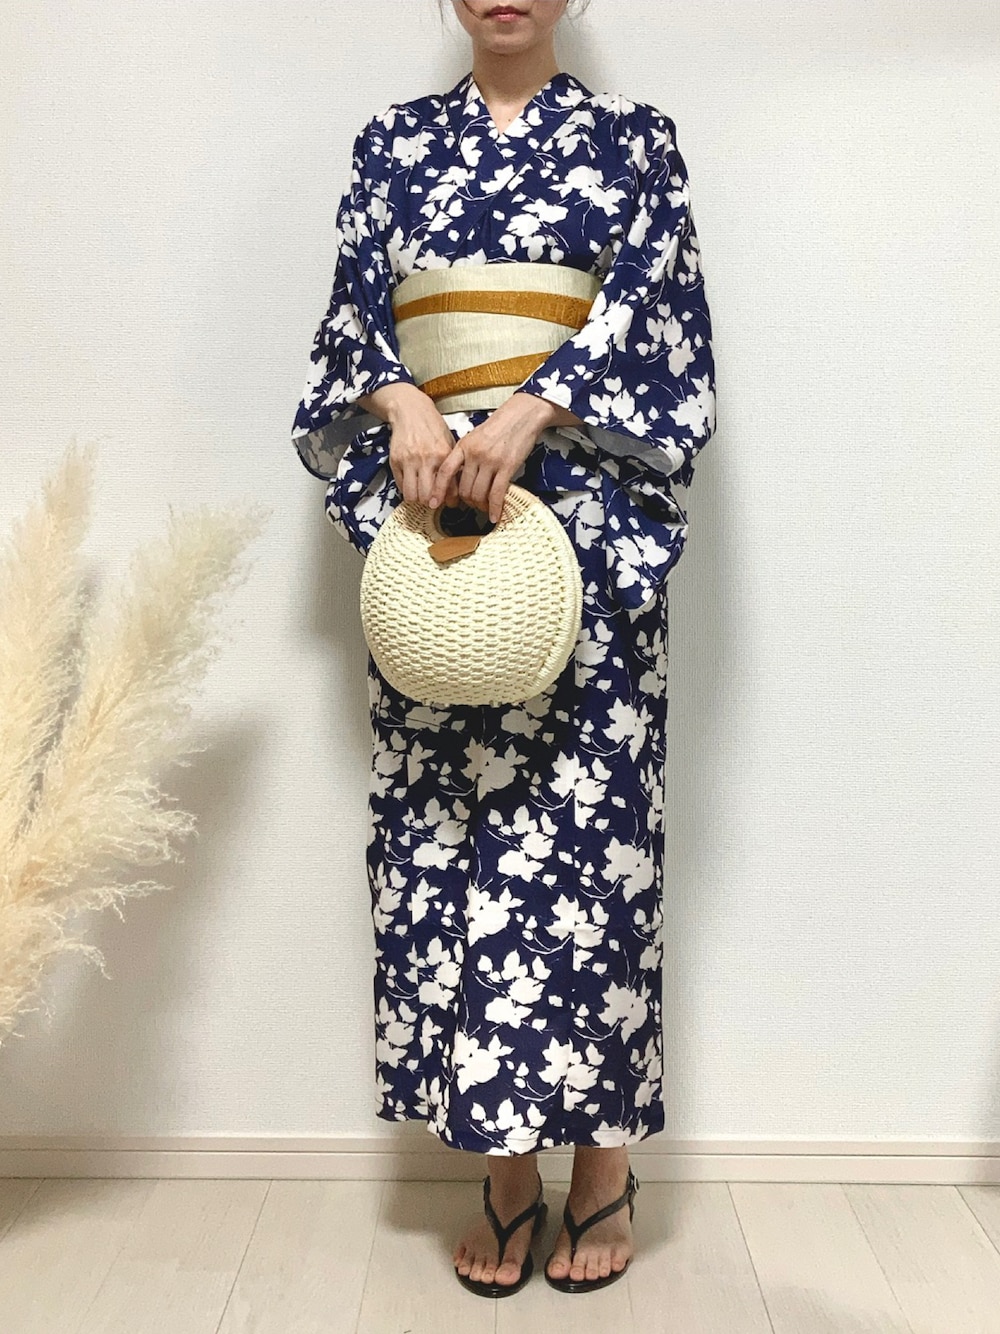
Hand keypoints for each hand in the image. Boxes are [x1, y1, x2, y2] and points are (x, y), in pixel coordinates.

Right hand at [359, 383, 460, 506]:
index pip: (448, 489)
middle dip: (431, 503)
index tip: (449, 502)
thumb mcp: (449, 444)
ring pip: (412, 495)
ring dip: (417, 499)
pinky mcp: (395, 461)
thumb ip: (453, 466)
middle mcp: (425, 459)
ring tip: (421, 494)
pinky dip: (407, 490)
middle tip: (433, 500)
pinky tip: (412, 484)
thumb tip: (457, 491)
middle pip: (427, 496)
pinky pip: (400, 486)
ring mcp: (408, 461)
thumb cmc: (433, 427)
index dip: (449, 501)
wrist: (411, 411)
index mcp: (443, 455)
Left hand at [430, 392, 575, 522]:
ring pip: (478, 493)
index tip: (434, 503)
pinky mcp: (507, 466)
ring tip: (484, 507)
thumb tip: (458, 477)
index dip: (438, 490)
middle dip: (467, 501)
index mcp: (463, 446)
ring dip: (481, 505)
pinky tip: (494, 515)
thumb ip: (465, 456)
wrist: (521, 415)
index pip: (446, 472)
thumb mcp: (475, 437)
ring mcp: (491, 461)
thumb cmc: (499, 426)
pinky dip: (494, 508)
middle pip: (463, 488)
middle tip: (473, 504)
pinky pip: (497, 493)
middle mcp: (474, 454)